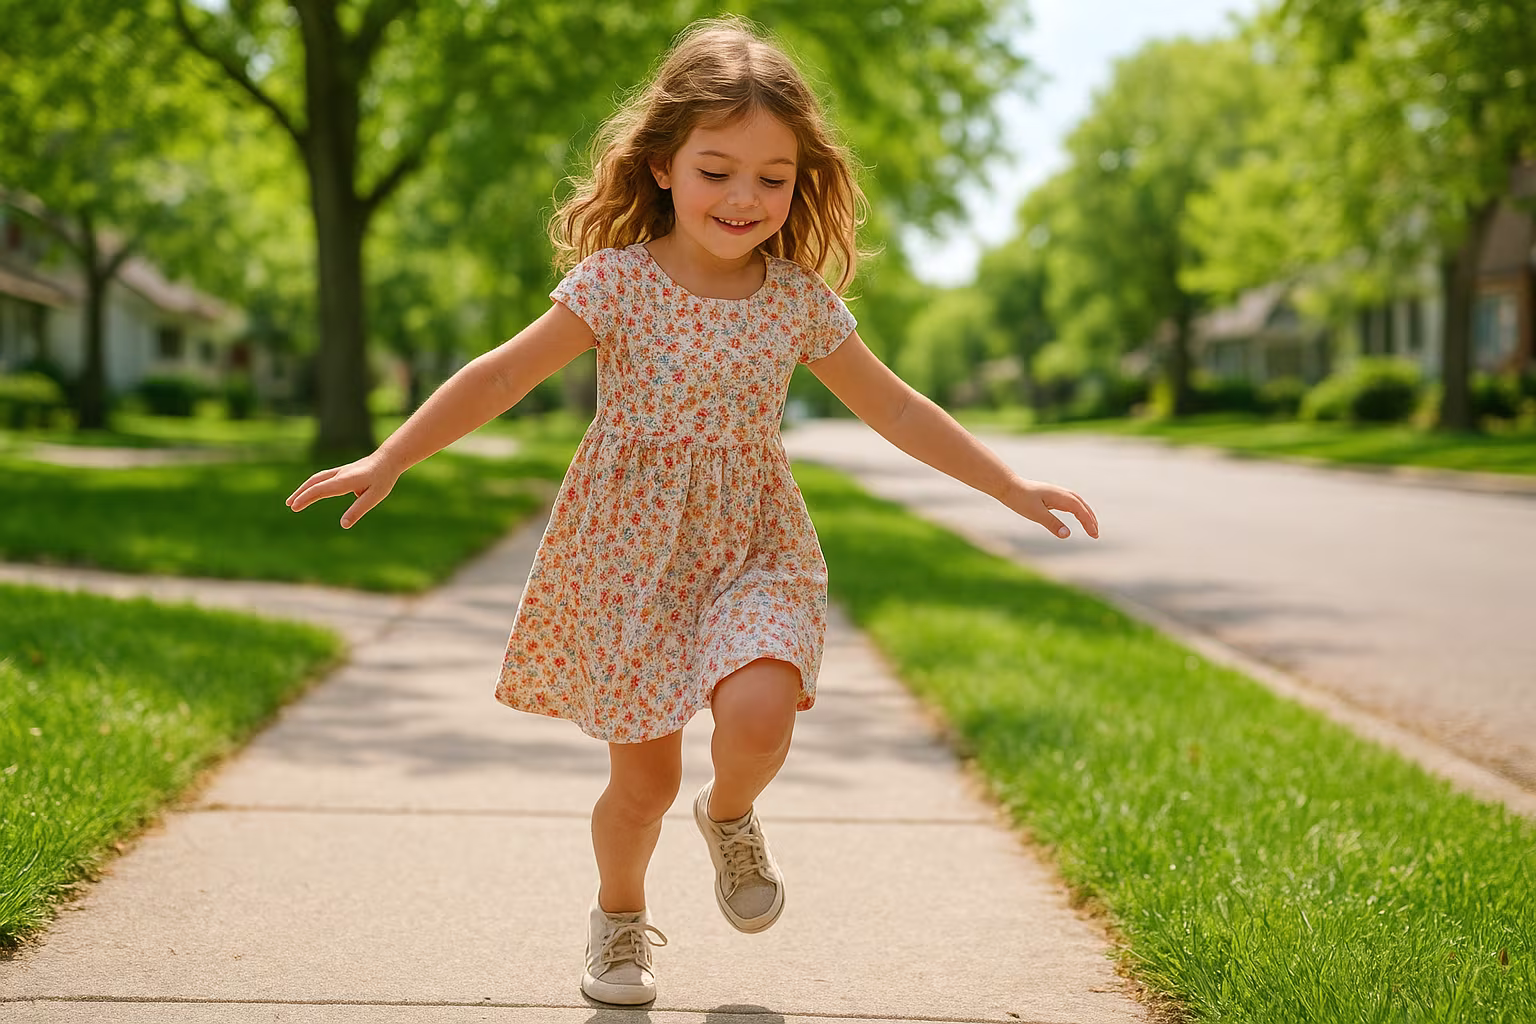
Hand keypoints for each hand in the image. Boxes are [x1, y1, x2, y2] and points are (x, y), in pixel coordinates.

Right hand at [286, 453, 400, 528]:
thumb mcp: (374, 497)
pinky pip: (323, 477)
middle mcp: (339, 474)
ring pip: (317, 478)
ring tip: (295, 499)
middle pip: (314, 482)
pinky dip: (313, 484)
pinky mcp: (343, 471)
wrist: (388, 459)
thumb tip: (343, 525)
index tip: (294, 507)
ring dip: (304, 488)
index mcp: (344, 481)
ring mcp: (340, 471)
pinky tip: (313, 491)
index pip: (320, 490)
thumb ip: (358, 510)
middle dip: (300, 494)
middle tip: (289, 505)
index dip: (306, 498)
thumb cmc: (382, 479)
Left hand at [1002, 477, 1099, 539]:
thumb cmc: (1020, 499)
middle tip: (1096, 535)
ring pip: (1077, 503)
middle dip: (1091, 519)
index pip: (1080, 510)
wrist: (1008, 486)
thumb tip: (1067, 535)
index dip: (1088, 522)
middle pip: (1082, 505)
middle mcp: (1061, 493)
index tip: (1094, 535)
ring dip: (1086, 514)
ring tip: (1091, 527)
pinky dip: (1078, 510)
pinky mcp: (1052, 496)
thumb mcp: (1036, 514)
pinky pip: (1070, 503)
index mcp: (1059, 496)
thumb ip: (1052, 523)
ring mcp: (1057, 493)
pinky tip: (1078, 516)